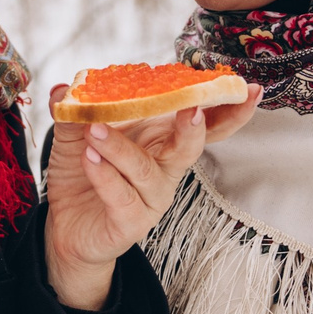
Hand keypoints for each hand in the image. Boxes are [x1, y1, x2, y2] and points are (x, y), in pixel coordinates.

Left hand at [39, 82, 261, 309]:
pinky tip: (89, 159)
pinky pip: (122, 196)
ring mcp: (150, 197)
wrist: (65, 226)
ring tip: (95, 131)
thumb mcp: (74, 138)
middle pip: (191, 146)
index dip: (226, 107)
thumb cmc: (82, 176)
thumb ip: (74, 112)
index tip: (247, 87)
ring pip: (147, 170)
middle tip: (192, 108)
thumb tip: (65, 88)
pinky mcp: (131, 222)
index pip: (202, 120)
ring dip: (122, 148)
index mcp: (161, 139)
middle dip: (197, 127)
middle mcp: (164, 168)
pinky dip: (106, 176)